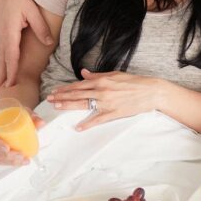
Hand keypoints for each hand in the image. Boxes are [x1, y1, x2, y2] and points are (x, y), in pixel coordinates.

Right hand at [0, 0, 52, 91]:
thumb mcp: (33, 11)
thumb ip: (41, 28)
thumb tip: (49, 43)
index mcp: (10, 32)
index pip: (11, 56)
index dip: (12, 71)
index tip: (12, 83)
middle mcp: (4, 36)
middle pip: (2, 60)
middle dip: (2, 76)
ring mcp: (2, 34)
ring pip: (0, 56)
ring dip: (0, 71)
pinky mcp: (3, 32)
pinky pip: (2, 51)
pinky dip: (1, 62)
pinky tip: (2, 69)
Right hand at [0, 108, 44, 165]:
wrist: (8, 116)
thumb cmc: (14, 114)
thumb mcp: (23, 112)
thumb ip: (32, 117)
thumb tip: (41, 123)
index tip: (7, 148)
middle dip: (6, 155)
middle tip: (21, 156)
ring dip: (7, 160)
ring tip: (23, 160)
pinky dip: (5, 162)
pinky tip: (16, 162)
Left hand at [47, 69, 162, 129]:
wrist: (150, 91)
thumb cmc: (134, 82)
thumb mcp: (115, 74)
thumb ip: (98, 75)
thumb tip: (84, 73)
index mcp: (102, 81)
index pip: (79, 85)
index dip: (66, 88)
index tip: (55, 90)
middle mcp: (102, 91)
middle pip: (77, 94)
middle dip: (62, 97)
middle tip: (49, 99)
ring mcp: (107, 103)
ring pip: (83, 105)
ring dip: (69, 106)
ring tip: (57, 107)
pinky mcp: (113, 113)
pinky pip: (97, 119)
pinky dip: (87, 124)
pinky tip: (78, 127)